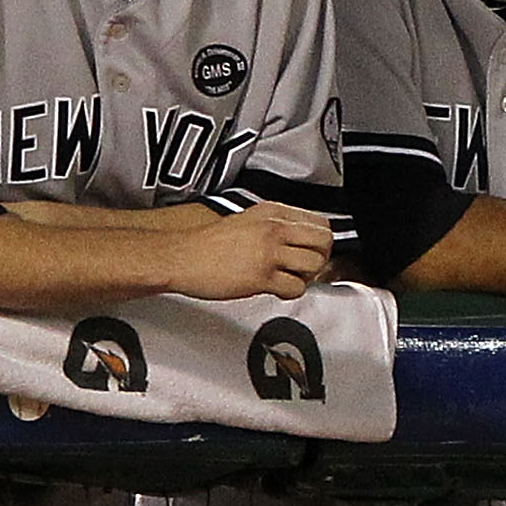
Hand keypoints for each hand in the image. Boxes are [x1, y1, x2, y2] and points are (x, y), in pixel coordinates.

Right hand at [165, 202, 334, 300]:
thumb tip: (299, 239)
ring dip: (307, 277)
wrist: (182, 256)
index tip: (311, 251)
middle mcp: (274, 228)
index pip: (319, 222)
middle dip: (321, 258)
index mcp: (272, 212)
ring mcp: (269, 251)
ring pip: (314, 264)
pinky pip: (296, 287)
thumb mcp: (247, 220)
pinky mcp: (262, 276)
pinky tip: (277, 289)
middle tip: (307, 267)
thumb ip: (274, 225)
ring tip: (290, 278)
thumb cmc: (208, 243)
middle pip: (324, 241)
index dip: (320, 241)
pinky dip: (291, 293)